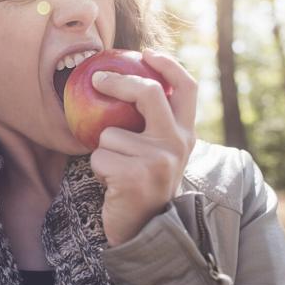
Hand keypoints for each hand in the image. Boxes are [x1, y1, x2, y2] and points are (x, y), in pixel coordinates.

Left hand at [89, 48, 197, 246]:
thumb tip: (126, 81)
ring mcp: (159, 160)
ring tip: (116, 169)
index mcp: (186, 134)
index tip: (146, 53)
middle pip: (148, 93)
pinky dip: (97, 168)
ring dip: (103, 150)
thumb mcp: (159, 153)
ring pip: (110, 133)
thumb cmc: (143, 184)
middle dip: (119, 81)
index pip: (187, 88)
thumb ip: (154, 125)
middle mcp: (178, 144)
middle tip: (97, 78)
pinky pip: (99, 156)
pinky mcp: (135, 175)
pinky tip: (112, 184)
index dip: (168, 65)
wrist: (144, 231)